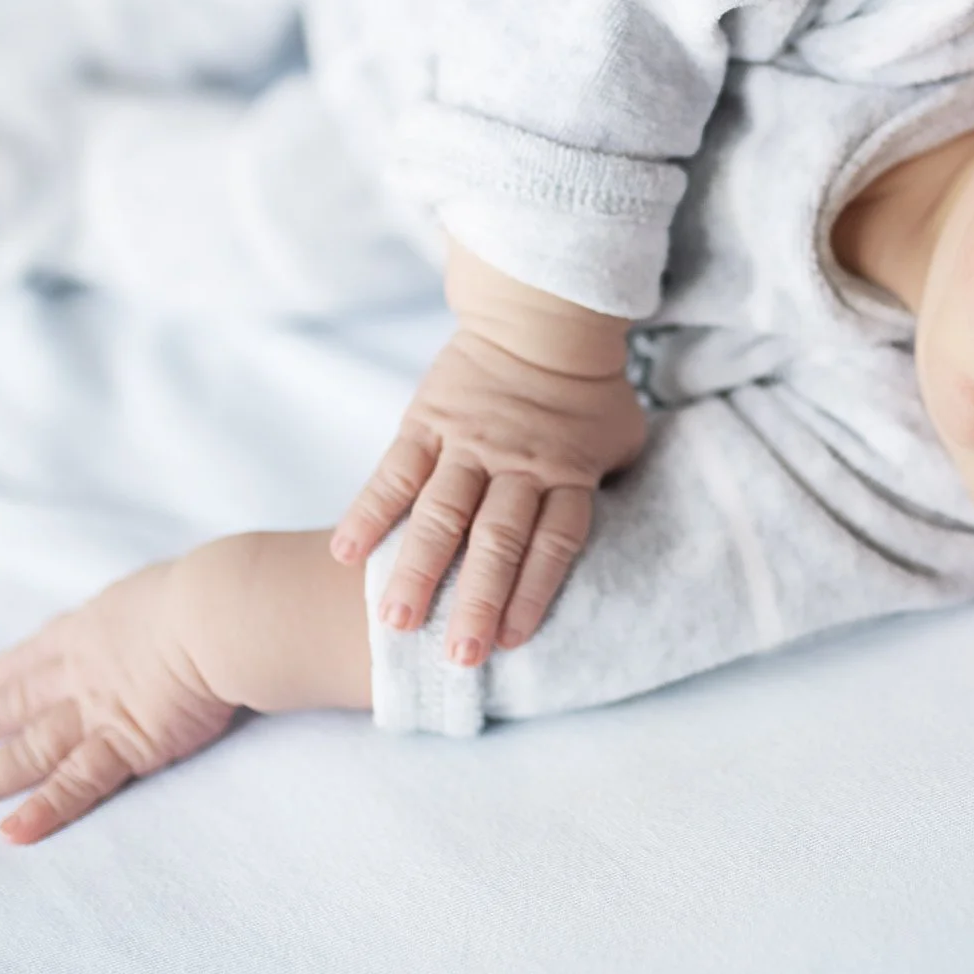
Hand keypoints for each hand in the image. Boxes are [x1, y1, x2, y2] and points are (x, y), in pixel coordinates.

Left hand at [0, 560, 237, 844]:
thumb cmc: (211, 590)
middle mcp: (85, 671)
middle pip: (20, 701)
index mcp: (98, 626)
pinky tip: (12, 832)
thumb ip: (167, 605)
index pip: (45, 650)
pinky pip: (77, 783)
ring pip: (31, 749)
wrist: (215, 614)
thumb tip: (187, 607)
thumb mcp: (173, 585)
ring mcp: (98, 711)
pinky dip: (45, 809)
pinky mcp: (125, 745)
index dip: (14, 667)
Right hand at [331, 327, 646, 663]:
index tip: (510, 641)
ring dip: (417, 568)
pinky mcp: (428, 422)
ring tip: (394, 620)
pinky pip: (396, 471)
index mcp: (567, 472)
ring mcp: (468, 444)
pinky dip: (369, 511)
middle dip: (476, 599)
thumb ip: (613, 488)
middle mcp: (517, 464)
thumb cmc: (587, 390)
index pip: (554, 541)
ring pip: (441, 512)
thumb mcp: (621, 437)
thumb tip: (627, 538)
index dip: (533, 592)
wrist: (540, 317)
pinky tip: (346, 554)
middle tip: (456, 656)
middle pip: (497, 539)